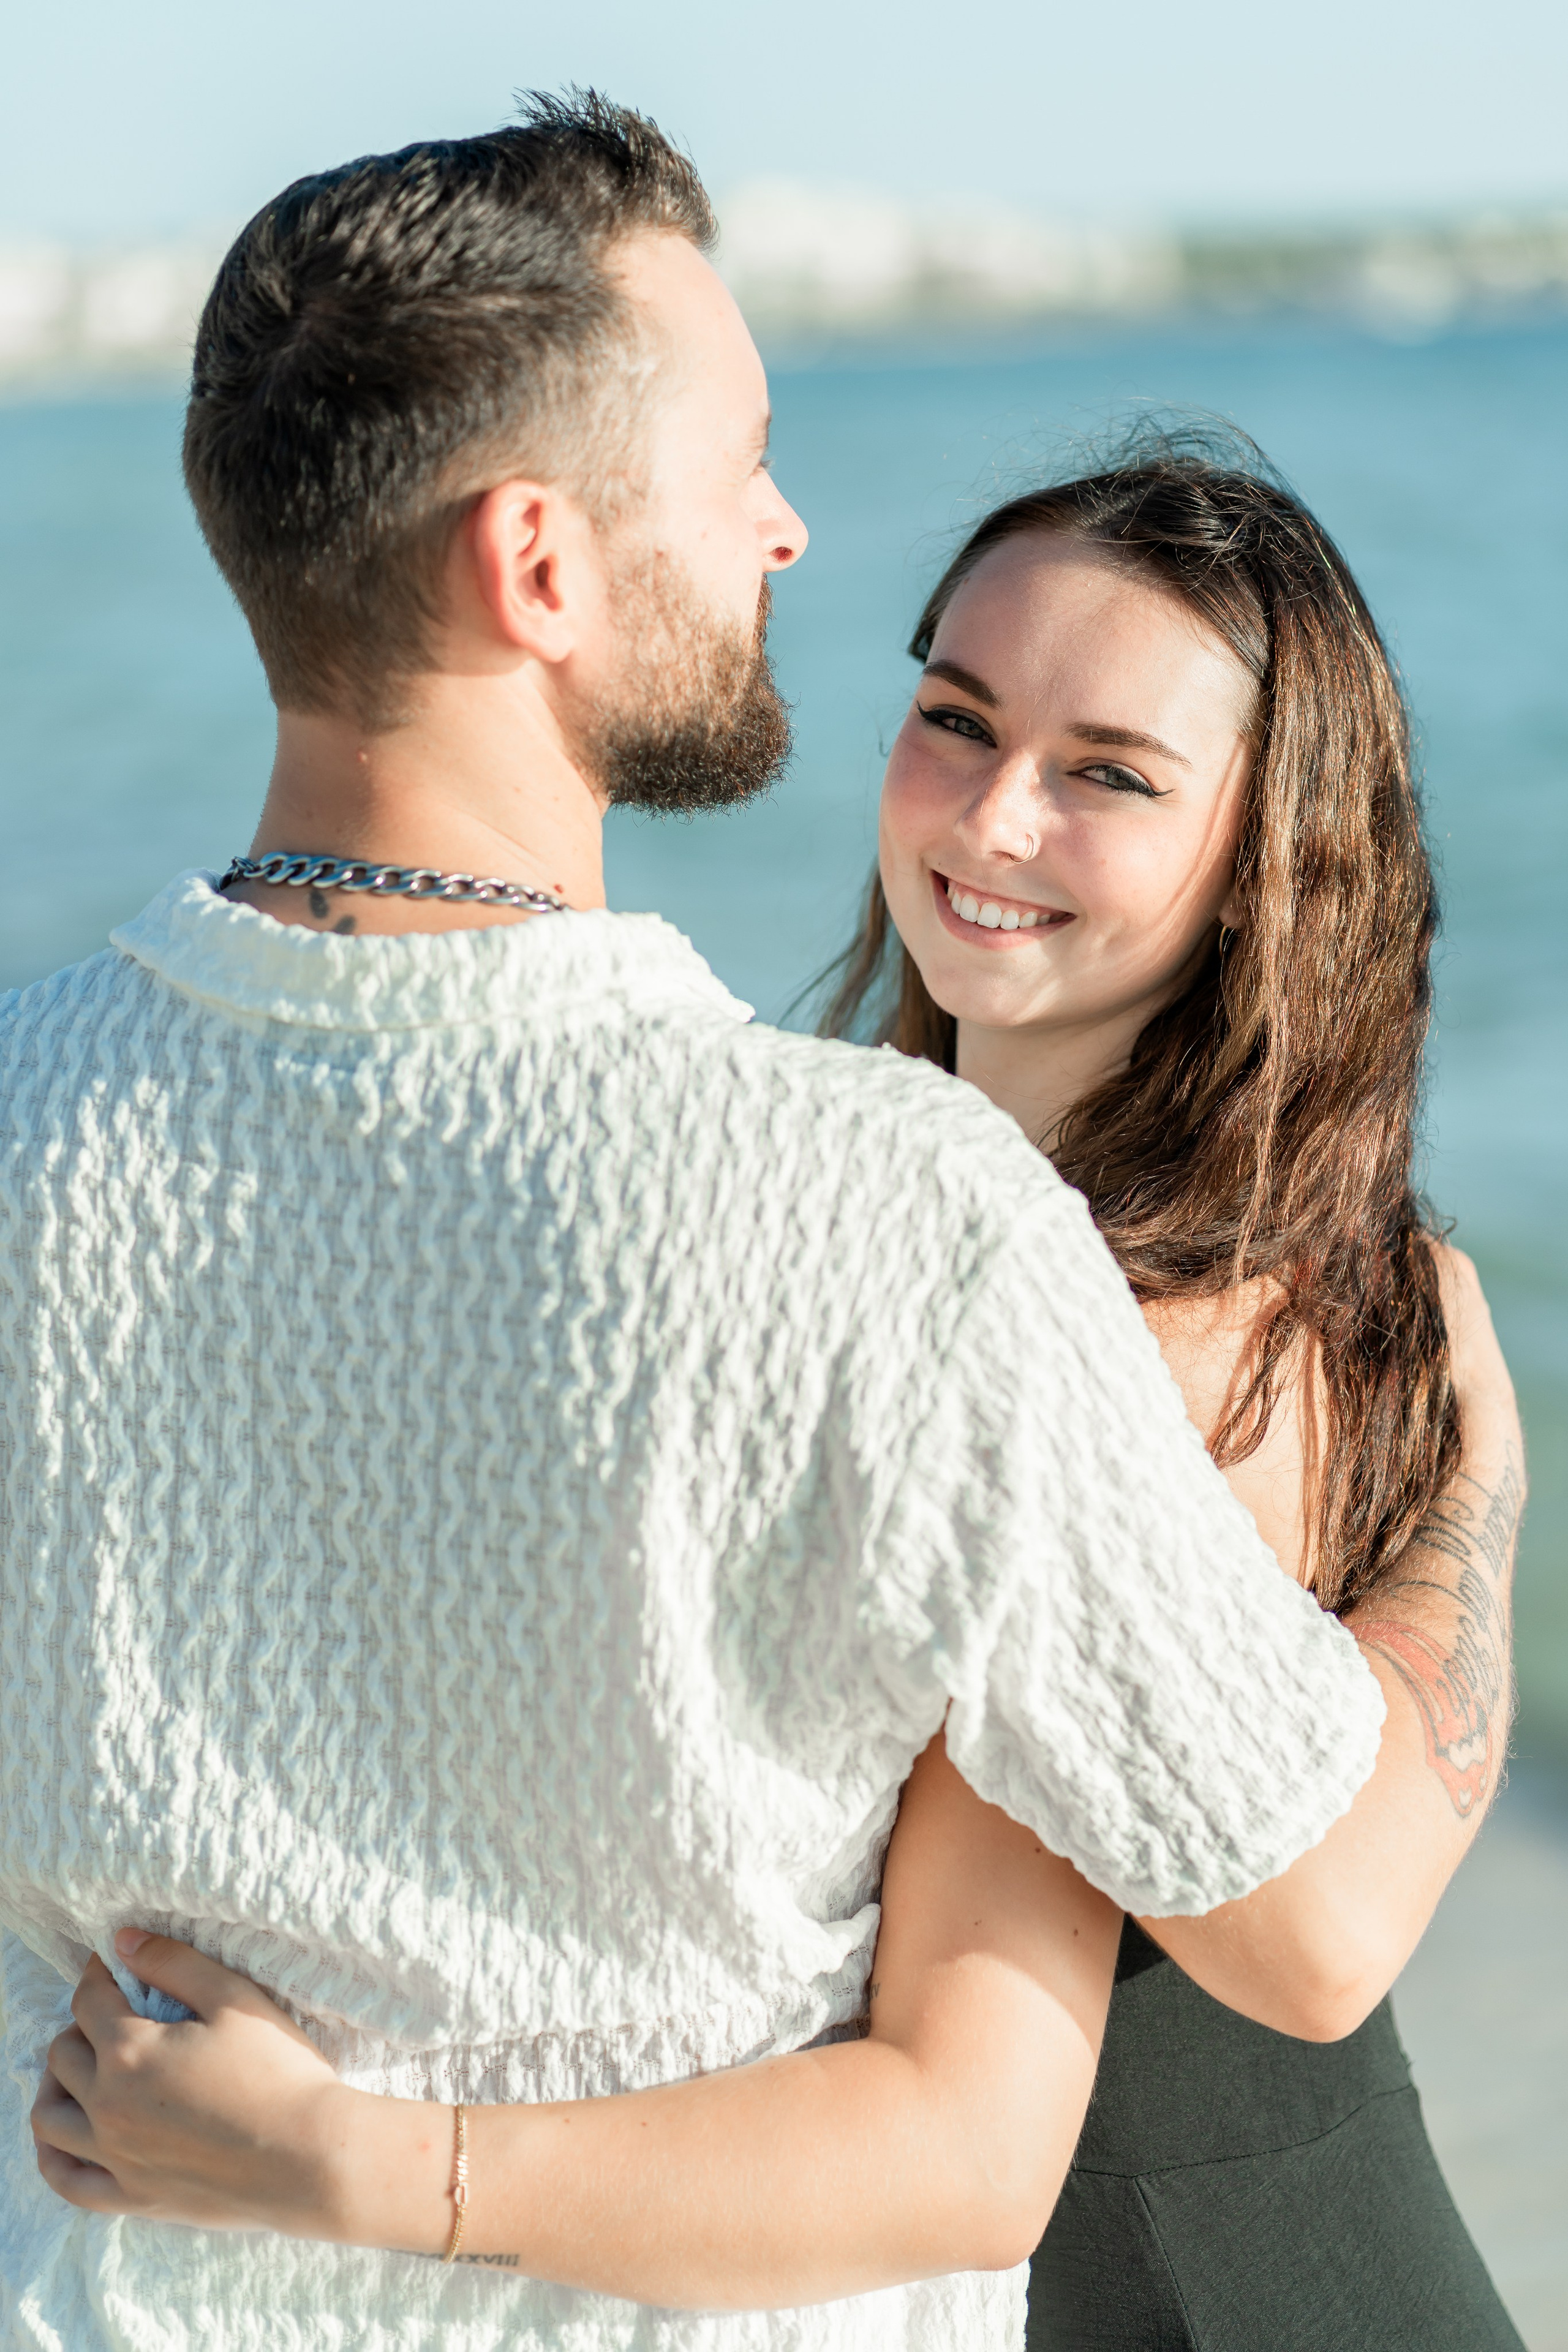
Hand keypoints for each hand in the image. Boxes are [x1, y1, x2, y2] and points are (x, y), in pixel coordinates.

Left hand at [30, 1930, 418, 2241]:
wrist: (309, 2157)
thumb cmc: (280, 2071)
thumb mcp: (234, 1998)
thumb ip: (173, 1962)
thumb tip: (123, 1940)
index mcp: (130, 2052)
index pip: (90, 2001)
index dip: (100, 1975)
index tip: (114, 1966)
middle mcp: (108, 2106)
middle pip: (63, 2054)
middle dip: (81, 2023)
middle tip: (113, 2013)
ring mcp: (115, 2157)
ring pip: (50, 2117)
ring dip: (56, 2084)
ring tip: (82, 2069)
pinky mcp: (131, 2195)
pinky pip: (67, 2180)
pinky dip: (53, 2155)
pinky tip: (66, 2137)